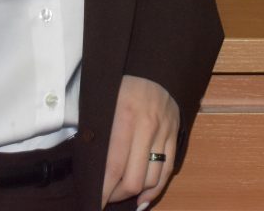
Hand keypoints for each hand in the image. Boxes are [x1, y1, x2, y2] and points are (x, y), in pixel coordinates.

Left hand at [102, 75, 179, 208]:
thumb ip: (95, 132)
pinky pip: (168, 170)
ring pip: (152, 179)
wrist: (152, 67)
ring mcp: (164, 132)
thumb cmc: (119, 85)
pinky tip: (143, 197)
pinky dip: (155, 189)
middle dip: (117, 195)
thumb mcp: (102, 103)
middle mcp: (147, 126)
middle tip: (106, 196)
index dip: (103, 191)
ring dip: (135, 194)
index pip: (113, 166)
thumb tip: (88, 168)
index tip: (94, 203)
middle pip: (134, 179)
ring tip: (121, 194)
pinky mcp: (175, 135)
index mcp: (123, 116)